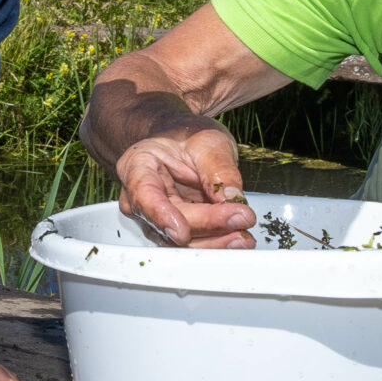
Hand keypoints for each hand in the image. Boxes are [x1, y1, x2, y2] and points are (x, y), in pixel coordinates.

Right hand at [116, 126, 253, 248]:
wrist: (186, 143)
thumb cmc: (188, 137)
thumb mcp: (208, 142)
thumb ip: (219, 169)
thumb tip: (231, 197)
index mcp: (137, 166)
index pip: (144, 195)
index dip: (161, 215)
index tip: (182, 232)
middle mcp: (139, 198)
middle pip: (167, 223)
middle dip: (206, 225)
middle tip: (241, 218)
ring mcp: (155, 218)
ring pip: (179, 241)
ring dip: (213, 241)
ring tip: (244, 235)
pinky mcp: (174, 231)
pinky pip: (193, 242)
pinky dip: (217, 242)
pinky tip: (238, 238)